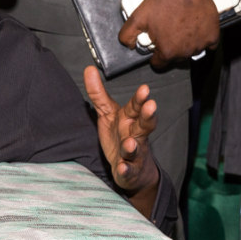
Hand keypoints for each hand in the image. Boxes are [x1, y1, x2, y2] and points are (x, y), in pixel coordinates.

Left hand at [83, 66, 159, 202]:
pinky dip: (126, 169)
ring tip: (130, 143)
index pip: (136, 106)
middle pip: (144, 124)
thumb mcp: (108, 114)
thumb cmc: (121, 137)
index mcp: (130, 119)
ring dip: (133, 146)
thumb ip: (99, 94)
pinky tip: (122, 167)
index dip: (140, 99)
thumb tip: (89, 69)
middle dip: (148, 116)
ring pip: (135, 148)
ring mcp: (134, 153)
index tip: (144, 88)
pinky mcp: (129, 170)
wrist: (134, 169)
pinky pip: (128, 170)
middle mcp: (135, 134)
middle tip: (151, 106)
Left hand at [118, 0, 219, 65]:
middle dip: (170, 47)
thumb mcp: (138, 16)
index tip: (156, 45)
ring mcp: (200, 45)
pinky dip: (202, 38)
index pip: (158, 64)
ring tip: (181, 25)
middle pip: (175, 58)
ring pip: (191, 51)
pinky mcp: (212, 36)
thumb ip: (128, 35)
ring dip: (186, 43)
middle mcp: (185, 52)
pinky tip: (196, 27)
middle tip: (168, 30)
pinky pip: (207, 44)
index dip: (154, 55)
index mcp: (167, 51)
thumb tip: (128, 45)